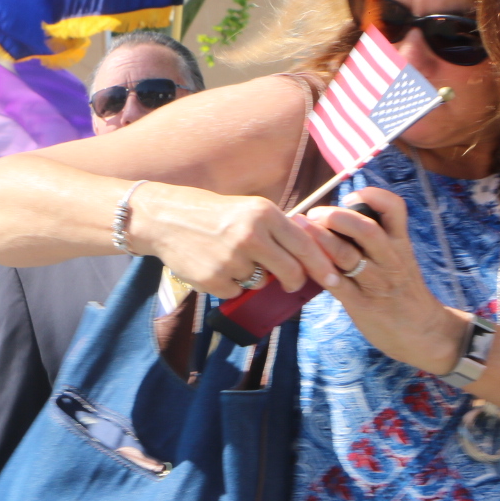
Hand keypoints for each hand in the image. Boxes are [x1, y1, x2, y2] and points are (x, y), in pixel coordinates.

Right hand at [131, 185, 336, 298]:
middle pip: (290, 271)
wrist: (166, 219)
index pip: (305, 245)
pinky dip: (230, 284)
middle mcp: (250, 236)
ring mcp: (231, 259)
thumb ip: (278, 229)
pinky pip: (236, 291)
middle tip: (290, 283)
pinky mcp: (213, 278)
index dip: (322, 265)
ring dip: (253, 277)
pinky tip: (216, 266)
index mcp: (264, 214)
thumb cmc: (214, 214)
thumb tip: (310, 256)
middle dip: (294, 281)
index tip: (333, 279)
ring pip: (260, 283)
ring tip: (232, 259)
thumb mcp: (250, 209)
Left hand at [299, 188, 469, 374]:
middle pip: (367, 230)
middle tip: (315, 214)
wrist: (425, 332)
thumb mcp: (399, 259)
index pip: (395, 209)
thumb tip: (340, 217)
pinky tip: (304, 264)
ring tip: (301, 230)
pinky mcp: (362, 305)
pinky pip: (338, 285)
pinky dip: (320, 272)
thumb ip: (376, 241)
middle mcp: (390, 259)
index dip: (374, 195)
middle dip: (337, 217)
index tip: (352, 195)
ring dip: (321, 240)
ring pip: (348, 256)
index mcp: (400, 244)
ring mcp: (377, 282)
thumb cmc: (404, 292)